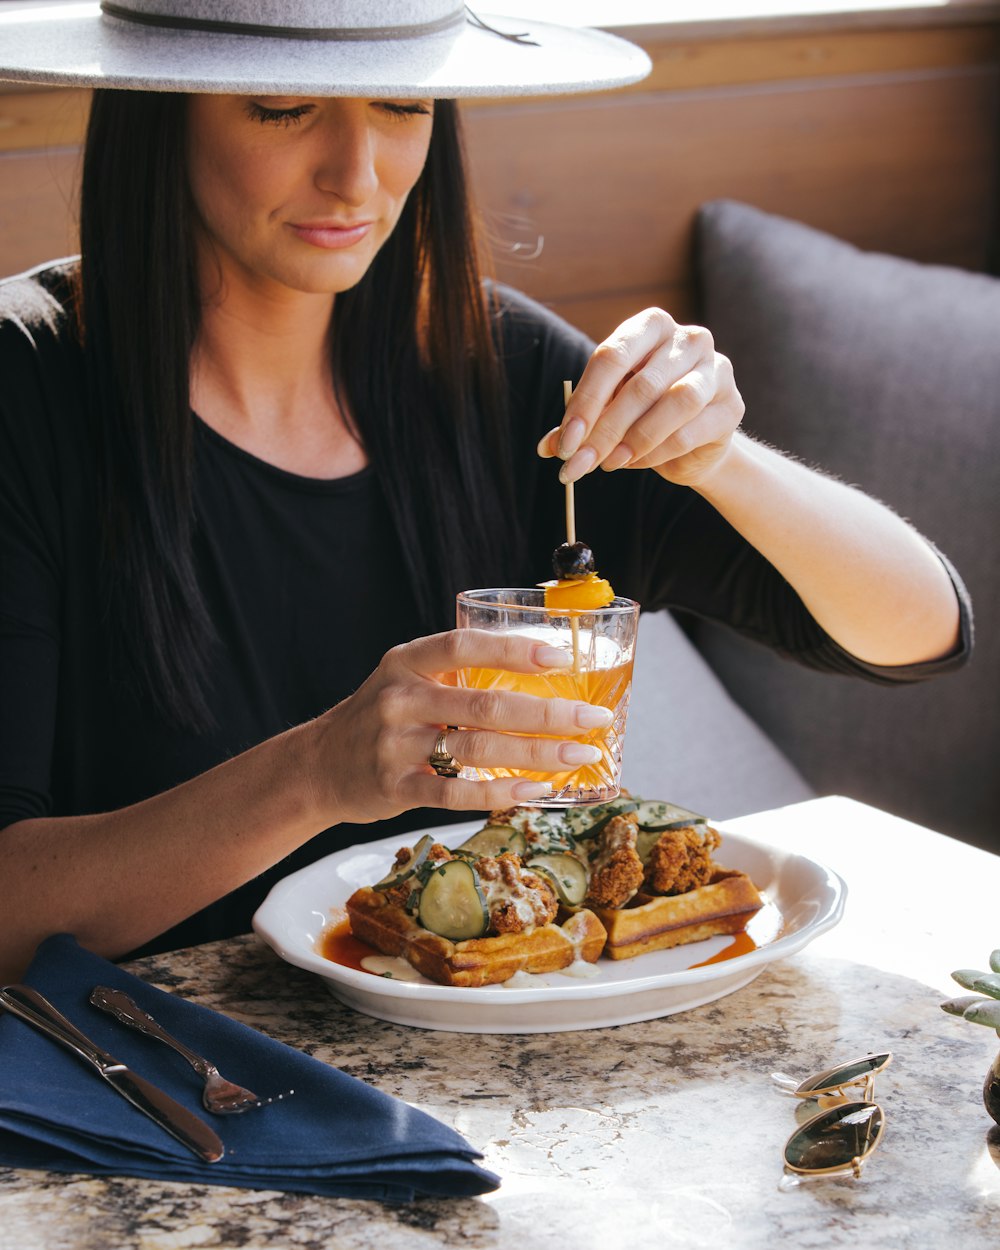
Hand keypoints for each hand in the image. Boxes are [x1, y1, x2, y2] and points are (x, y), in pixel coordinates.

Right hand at [311, 630, 613, 823]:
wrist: (318, 766)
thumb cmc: (380, 718)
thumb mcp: (405, 681)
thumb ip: (456, 676)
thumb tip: (539, 676)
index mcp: (406, 661)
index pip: (463, 645)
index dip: (512, 649)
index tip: (560, 657)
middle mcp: (399, 699)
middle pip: (485, 704)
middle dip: (548, 713)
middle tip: (592, 719)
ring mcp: (395, 745)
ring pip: (478, 750)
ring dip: (538, 754)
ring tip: (580, 756)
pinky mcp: (395, 788)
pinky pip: (455, 794)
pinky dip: (500, 794)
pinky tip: (535, 792)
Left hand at [538, 308, 744, 488]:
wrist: (694, 445)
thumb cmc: (644, 416)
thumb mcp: (607, 413)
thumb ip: (579, 425)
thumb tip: (546, 447)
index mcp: (650, 327)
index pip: (611, 357)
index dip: (585, 402)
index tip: (566, 442)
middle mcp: (688, 338)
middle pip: (641, 384)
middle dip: (604, 431)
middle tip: (579, 464)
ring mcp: (717, 369)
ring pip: (674, 403)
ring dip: (635, 440)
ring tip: (610, 463)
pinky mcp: (732, 405)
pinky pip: (690, 431)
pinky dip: (658, 452)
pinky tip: (637, 463)